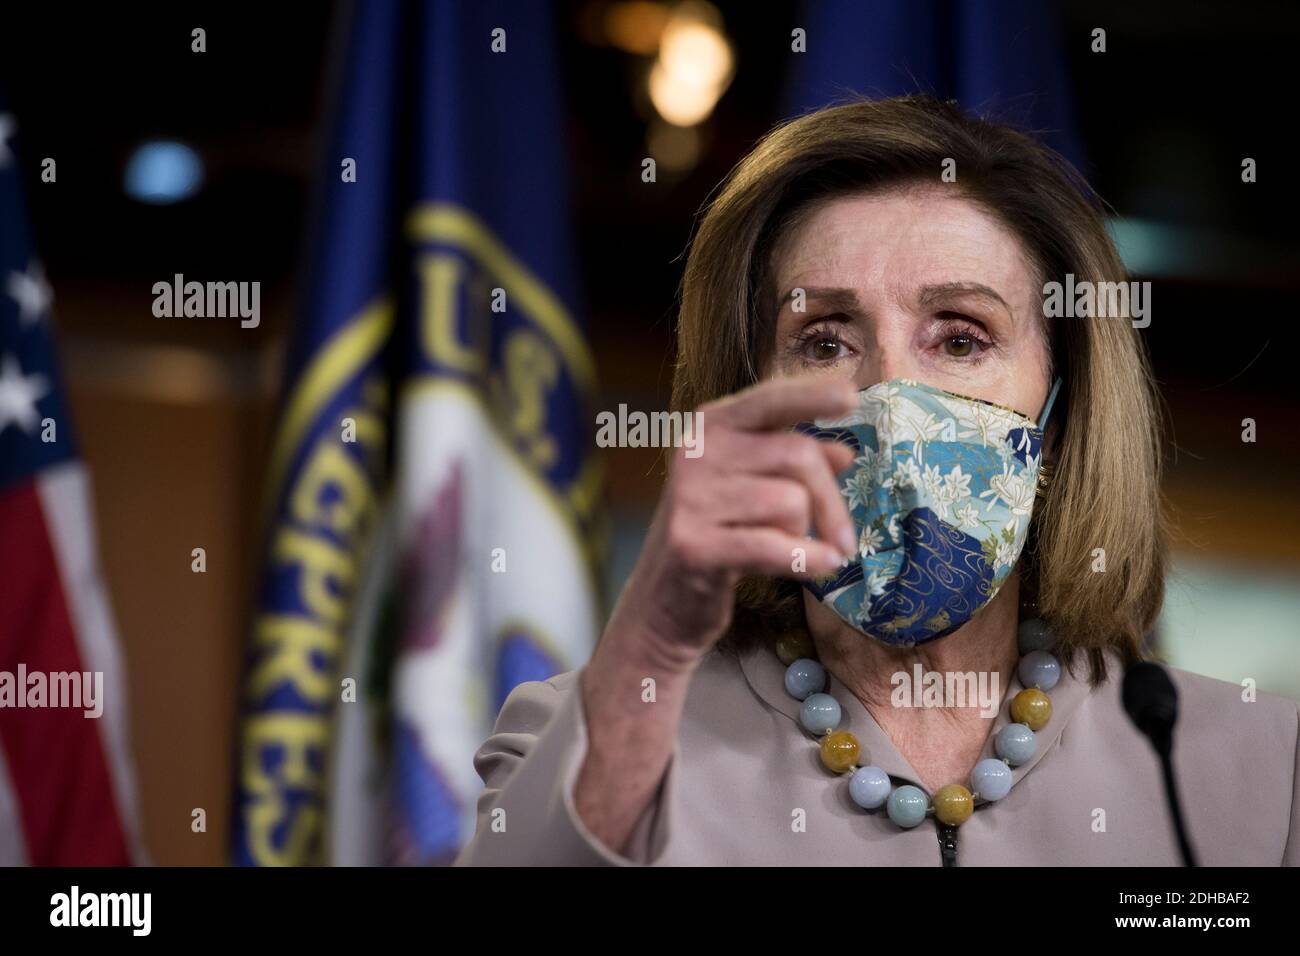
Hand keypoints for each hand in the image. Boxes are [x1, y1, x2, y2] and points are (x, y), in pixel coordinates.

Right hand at [606, 375, 857, 671]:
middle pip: (798, 455)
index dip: (812, 396)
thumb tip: (845, 453)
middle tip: (846, 537)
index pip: (770, 399)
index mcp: (712, 426)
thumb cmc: (719, 532)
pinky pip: (775, 545)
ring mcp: (691, 499)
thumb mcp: (754, 486)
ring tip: (788, 549)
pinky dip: (808, 559)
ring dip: (805, 534)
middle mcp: (697, 453)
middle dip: (831, 501)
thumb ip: (795, 464)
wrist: (664, 598)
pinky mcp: (694, 545)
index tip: (851, 396)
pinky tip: (822, 566)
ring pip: (792, 502)